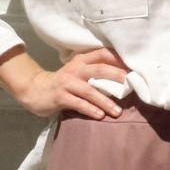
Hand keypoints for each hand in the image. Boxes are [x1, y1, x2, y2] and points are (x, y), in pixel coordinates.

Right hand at [0, 45, 129, 119]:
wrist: (35, 89)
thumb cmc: (64, 83)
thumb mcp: (79, 72)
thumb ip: (96, 73)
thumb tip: (124, 79)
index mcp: (82, 60)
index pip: (103, 54)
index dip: (119, 60)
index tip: (135, 67)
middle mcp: (75, 69)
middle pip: (99, 69)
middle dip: (116, 75)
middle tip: (130, 83)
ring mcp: (67, 83)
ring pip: (90, 90)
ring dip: (105, 101)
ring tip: (117, 111)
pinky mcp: (60, 97)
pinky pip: (78, 103)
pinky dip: (90, 109)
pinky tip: (100, 115)